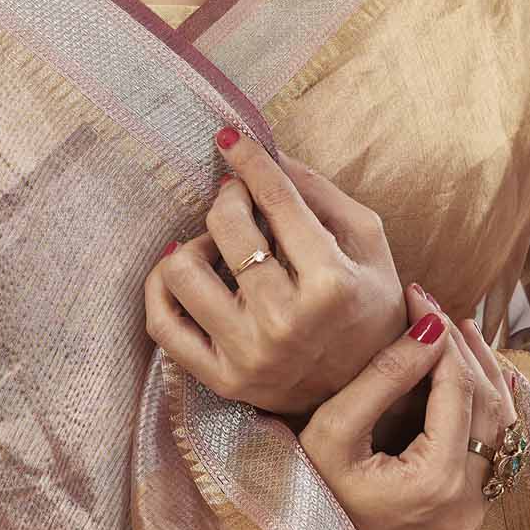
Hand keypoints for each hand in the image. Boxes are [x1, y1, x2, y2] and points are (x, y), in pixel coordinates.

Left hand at [143, 129, 406, 418]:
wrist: (365, 390)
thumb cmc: (368, 305)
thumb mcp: (366, 242)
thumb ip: (319, 193)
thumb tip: (268, 152)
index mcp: (332, 284)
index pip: (277, 201)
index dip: (249, 160)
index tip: (229, 139)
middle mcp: (287, 322)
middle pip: (226, 228)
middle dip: (228, 199)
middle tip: (238, 199)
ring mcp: (249, 355)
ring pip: (183, 272)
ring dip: (196, 243)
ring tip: (217, 245)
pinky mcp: (221, 380)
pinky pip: (163, 324)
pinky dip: (161, 287)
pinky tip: (183, 269)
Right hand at [296, 284, 518, 529]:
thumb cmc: (308, 493)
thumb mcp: (333, 431)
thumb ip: (383, 377)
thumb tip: (430, 326)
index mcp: (436, 482)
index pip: (458, 388)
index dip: (442, 336)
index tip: (419, 296)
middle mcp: (467, 504)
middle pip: (489, 406)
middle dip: (464, 349)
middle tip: (438, 306)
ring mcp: (473, 517)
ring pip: (500, 431)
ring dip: (483, 375)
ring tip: (462, 330)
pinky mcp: (468, 520)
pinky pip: (492, 455)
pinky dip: (488, 411)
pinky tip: (482, 378)